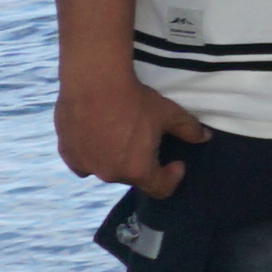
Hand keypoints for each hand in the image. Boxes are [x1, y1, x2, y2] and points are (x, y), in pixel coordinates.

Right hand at [57, 71, 206, 194]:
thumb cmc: (134, 100)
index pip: (160, 189)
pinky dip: (91, 153)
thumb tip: (204, 138)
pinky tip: (96, 136)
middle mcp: (110, 174)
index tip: (176, 163)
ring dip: (114, 159)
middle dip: (141, 163)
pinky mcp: (67, 153)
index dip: (172, 177)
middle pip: (131, 176)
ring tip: (118, 135)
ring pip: (106, 168)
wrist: (93, 83)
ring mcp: (85, 166)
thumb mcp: (169, 113)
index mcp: (138, 170)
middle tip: (144, 140)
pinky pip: (83, 161)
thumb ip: (189, 130)